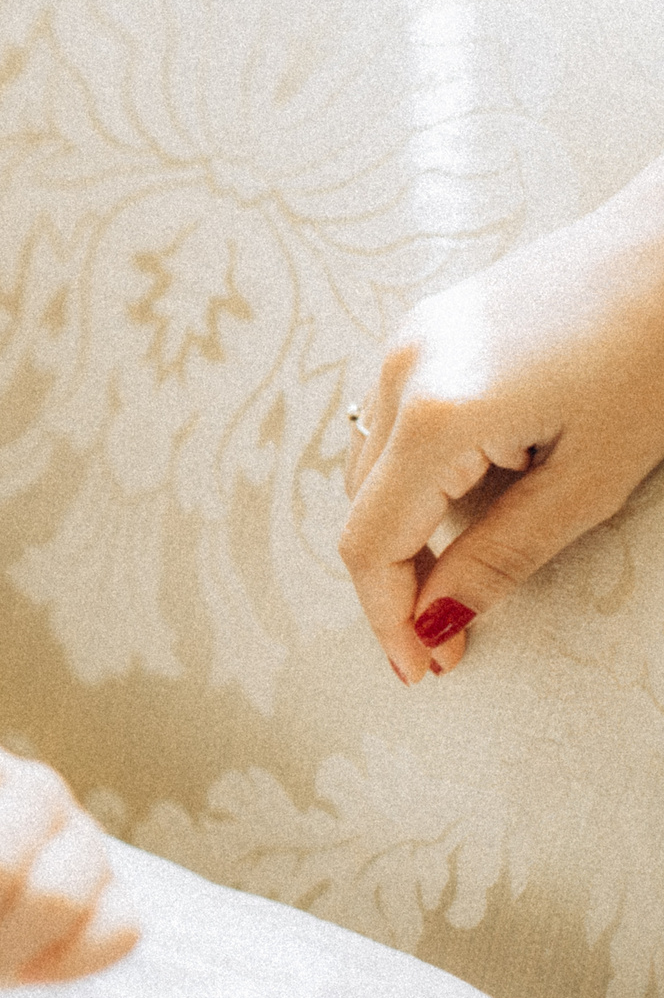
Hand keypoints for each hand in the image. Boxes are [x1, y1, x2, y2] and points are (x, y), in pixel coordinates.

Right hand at [339, 157, 663, 681]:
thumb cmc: (657, 349)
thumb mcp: (592, 476)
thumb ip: (503, 554)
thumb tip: (442, 622)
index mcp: (437, 413)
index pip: (372, 543)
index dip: (390, 617)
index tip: (425, 669)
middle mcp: (399, 372)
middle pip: (363, 509)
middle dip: (400, 580)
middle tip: (452, 635)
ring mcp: (404, 343)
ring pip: (375, 469)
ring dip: (414, 526)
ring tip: (483, 552)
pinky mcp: (424, 328)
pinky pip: (396, 424)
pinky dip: (425, 474)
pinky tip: (490, 480)